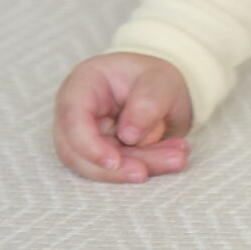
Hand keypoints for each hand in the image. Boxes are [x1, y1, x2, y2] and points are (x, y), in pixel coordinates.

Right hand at [54, 52, 192, 183]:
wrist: (161, 93)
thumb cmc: (154, 79)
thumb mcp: (161, 80)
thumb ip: (149, 100)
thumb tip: (129, 135)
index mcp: (82, 84)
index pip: (72, 118)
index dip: (88, 145)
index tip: (114, 162)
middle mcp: (76, 114)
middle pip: (82, 152)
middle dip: (124, 165)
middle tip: (169, 160)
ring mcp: (85, 137)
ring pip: (100, 167)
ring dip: (140, 166)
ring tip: (178, 157)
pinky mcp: (100, 156)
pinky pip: (117, 170)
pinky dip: (147, 166)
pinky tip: (174, 156)